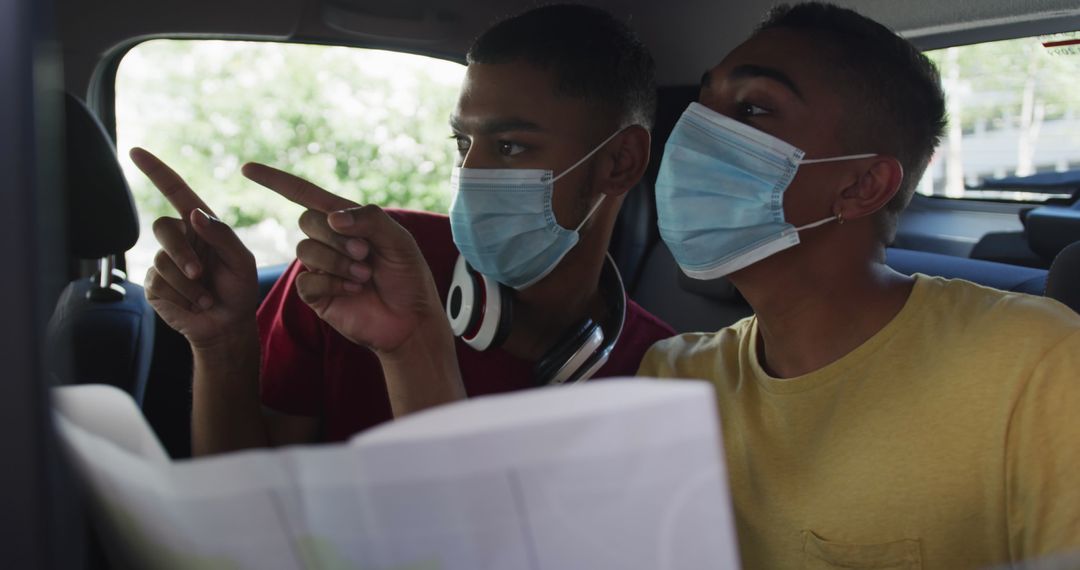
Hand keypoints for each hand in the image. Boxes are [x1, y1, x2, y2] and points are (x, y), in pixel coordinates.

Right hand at [132, 148, 257, 349]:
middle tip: (199, 274)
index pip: (175, 192)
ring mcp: (163, 260)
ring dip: (187, 283)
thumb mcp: (241, 261)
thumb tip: (194, 213)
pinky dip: (181, 296)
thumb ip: (222, 236)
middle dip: (181, 252)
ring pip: (161, 260)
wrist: (228, 324)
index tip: (136, 151)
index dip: (156, 171)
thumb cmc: (239, 289)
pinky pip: (158, 283)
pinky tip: (194, 304)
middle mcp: (179, 238)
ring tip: (206, 297)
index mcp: (200, 225)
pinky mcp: (153, 284)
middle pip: (163, 227)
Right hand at [242, 163, 441, 352]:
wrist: (410, 320)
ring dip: (337, 261)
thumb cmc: (408, 277)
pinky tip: (354, 290)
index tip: (246, 168)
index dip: (276, 180)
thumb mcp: (399, 240)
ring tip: (365, 275)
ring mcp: (320, 267)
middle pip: (306, 220)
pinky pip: (305, 280)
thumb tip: (332, 217)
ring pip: (305, 250)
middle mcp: (329, 241)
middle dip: (336, 236)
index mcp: (346, 220)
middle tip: (365, 254)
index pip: (304, 194)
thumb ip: (371, 219)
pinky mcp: (316, 294)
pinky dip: (331, 282)